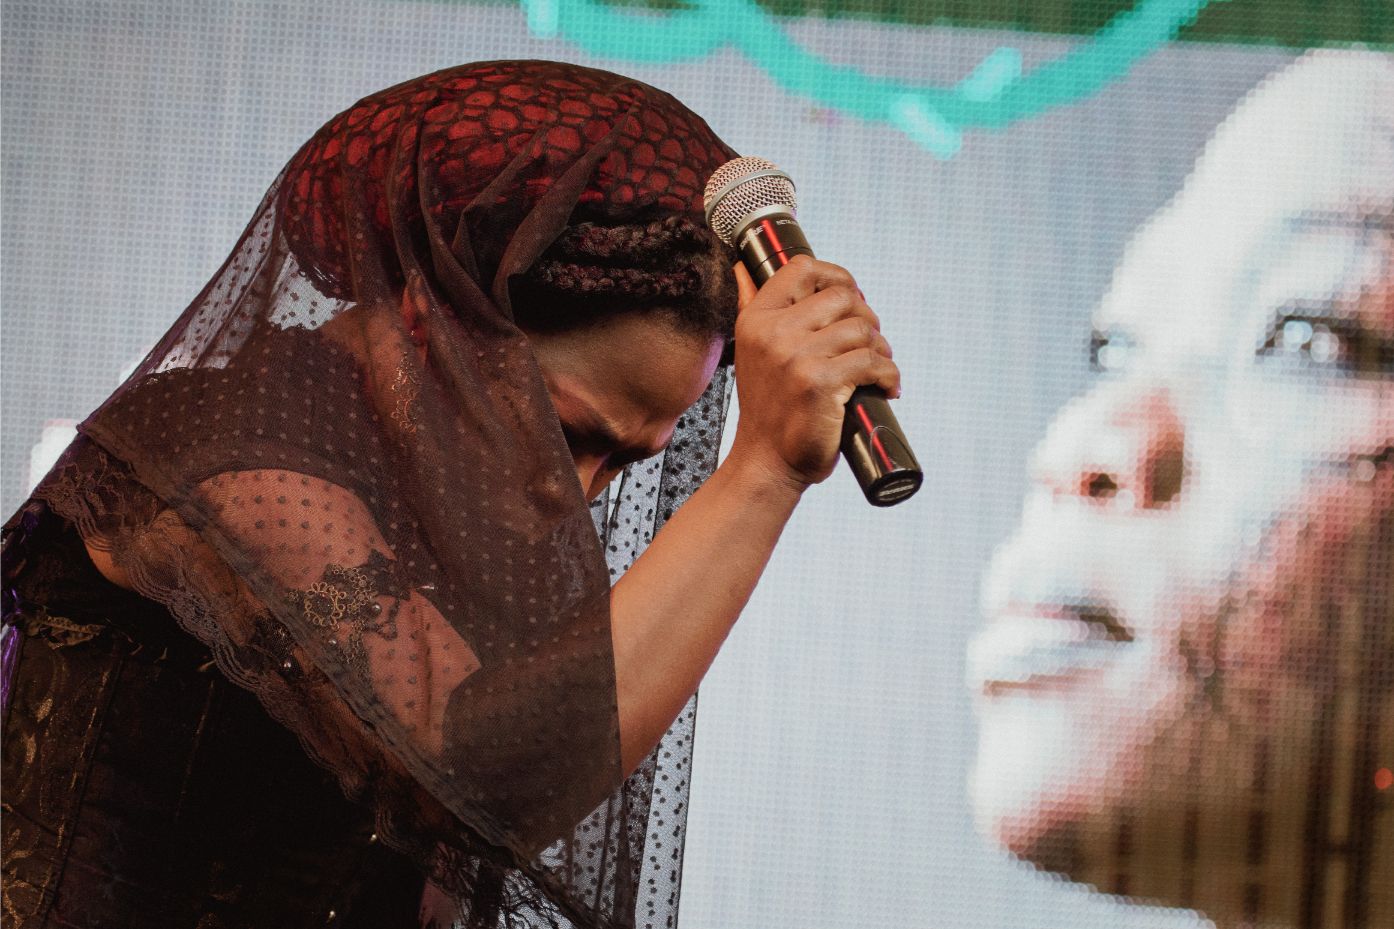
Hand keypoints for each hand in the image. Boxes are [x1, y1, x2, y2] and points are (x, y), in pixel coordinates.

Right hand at [728, 256, 900, 491]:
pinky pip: (872, 361)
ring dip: (880, 349)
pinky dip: (888, 375)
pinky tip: (885, 387)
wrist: (767, 461)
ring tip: (875, 369)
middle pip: (842, 297)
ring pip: (862, 329)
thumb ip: (754, 310)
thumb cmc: (771, 410)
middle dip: (866, 318)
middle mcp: (773, 333)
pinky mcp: (820, 383)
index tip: (849, 299)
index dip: (836, 277)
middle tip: (868, 343)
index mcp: (756, 320)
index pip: (802, 269)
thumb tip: (742, 267)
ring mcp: (796, 357)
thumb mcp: (752, 353)